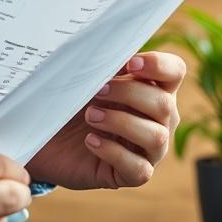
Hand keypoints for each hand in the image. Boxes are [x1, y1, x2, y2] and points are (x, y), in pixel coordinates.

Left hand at [26, 51, 184, 189]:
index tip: (130, 63)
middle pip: (164, 104)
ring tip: (90, 116)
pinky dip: (113, 152)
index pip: (175, 72)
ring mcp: (148, 149)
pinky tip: (90, 141)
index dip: (160, 65)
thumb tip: (105, 48)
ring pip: (156, 137)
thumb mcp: (82, 79)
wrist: (46, 135)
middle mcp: (158, 119)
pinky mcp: (132, 174)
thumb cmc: (70, 101)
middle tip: (96, 91)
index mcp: (150, 88)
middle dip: (128, 93)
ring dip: (120, 122)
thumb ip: (99, 64)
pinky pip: (139, 169)